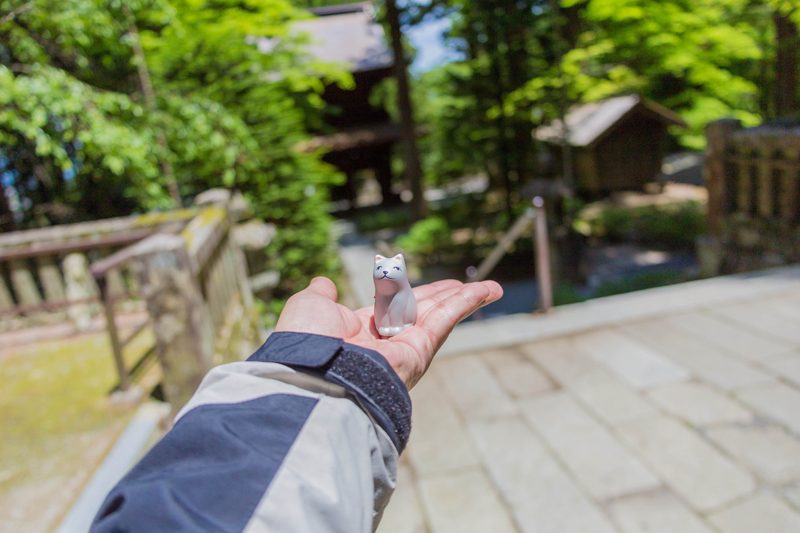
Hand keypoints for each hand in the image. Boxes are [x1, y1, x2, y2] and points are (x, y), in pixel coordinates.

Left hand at [275, 276, 502, 388]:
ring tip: (491, 288)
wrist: (315, 373)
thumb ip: (320, 295)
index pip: (390, 306)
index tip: (412, 281)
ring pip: (441, 314)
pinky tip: (488, 290)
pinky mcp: (421, 349)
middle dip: (443, 296)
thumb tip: (323, 283)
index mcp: (360, 329)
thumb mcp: (310, 306)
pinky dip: (469, 302)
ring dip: (466, 299)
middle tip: (461, 285)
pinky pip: (448, 318)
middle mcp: (386, 341)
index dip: (405, 291)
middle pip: (422, 310)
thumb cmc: (307, 340)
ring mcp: (406, 347)